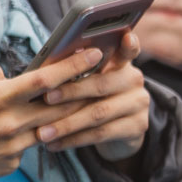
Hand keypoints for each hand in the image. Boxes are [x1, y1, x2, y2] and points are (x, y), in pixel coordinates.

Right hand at [0, 49, 101, 181]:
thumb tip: (8, 74)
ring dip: (69, 114)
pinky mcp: (12, 164)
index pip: (45, 79)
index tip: (94, 54)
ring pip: (52, 126)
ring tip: (83, 101)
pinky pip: (31, 145)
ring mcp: (14, 146)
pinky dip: (35, 135)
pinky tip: (34, 129)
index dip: (73, 66)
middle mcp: (10, 123)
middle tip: (103, 77)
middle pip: (60, 105)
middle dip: (84, 90)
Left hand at [37, 33, 149, 160]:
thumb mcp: (88, 82)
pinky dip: (74, 140)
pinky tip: (54, 144)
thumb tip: (44, 67)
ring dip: (67, 123)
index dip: (129, 44)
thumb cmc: (91, 100)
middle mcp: (135, 81)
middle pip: (102, 84)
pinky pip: (101, 134)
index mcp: (122, 64)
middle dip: (71, 91)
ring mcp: (139, 104)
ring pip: (99, 113)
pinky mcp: (138, 127)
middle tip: (46, 98)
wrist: (118, 133)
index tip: (125, 37)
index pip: (129, 49)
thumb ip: (77, 72)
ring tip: (42, 132)